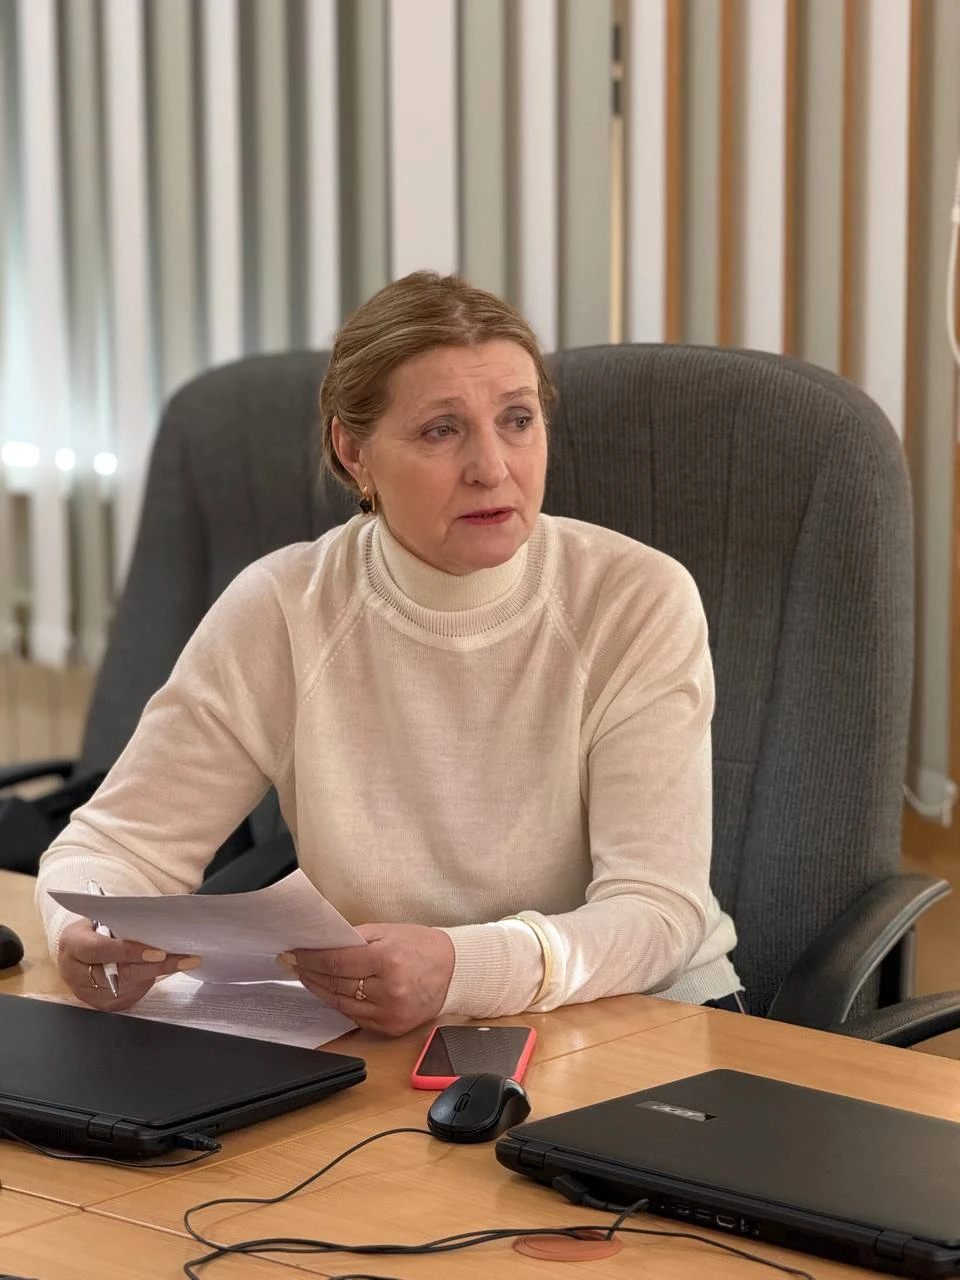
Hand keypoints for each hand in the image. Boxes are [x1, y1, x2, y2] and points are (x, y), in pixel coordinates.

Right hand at [58, 919, 200, 1011]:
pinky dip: (150, 981)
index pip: (100, 950)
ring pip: (129, 987)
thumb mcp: (97, 919)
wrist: (76, 955)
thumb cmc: (92, 931)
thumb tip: (154, 919)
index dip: (129, 952)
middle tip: (183, 959)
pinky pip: (130, 995)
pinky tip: (165, 969)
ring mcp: (87, 993)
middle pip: (119, 973)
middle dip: (154, 966)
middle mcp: (75, 972)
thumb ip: (118, 921)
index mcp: (72, 943)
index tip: (158, 952)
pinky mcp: (100, 1004)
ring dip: (158, 974)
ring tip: (183, 960)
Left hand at [281, 923, 454, 1035]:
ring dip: (319, 990)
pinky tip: (328, 991)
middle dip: (310, 973)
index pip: (336, 961)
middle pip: (336, 983)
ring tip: (305, 976)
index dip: (310, 958)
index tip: (293, 953)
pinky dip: (338, 1003)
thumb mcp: (387, 932)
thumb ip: (354, 938)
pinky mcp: (392, 1028)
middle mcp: (389, 990)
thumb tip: (320, 944)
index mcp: (388, 960)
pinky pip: (355, 1017)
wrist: (455, 971)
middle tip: (292, 963)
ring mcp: (391, 1013)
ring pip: (341, 1003)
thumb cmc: (420, 946)